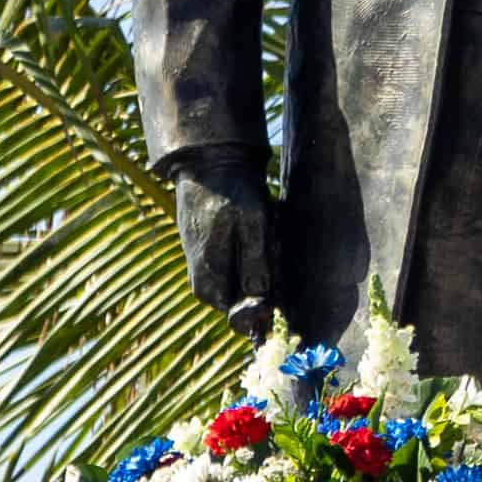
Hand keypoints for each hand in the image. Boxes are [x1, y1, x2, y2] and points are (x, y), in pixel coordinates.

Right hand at [169, 152, 275, 335]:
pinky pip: (237, 270)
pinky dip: (253, 257)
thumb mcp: (252, 224)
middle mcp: (203, 286)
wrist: (210, 165)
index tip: (279, 275)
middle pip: (243, 302)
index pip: (242, 317)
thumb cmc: (232, 192)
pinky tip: (258, 232)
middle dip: (265, 282)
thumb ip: (256, 264)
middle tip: (272, 245)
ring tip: (266, 234)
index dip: (267, 304)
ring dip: (260, 267)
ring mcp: (203, 273)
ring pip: (242, 285)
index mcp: (210, 284)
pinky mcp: (208, 259)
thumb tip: (261, 299)